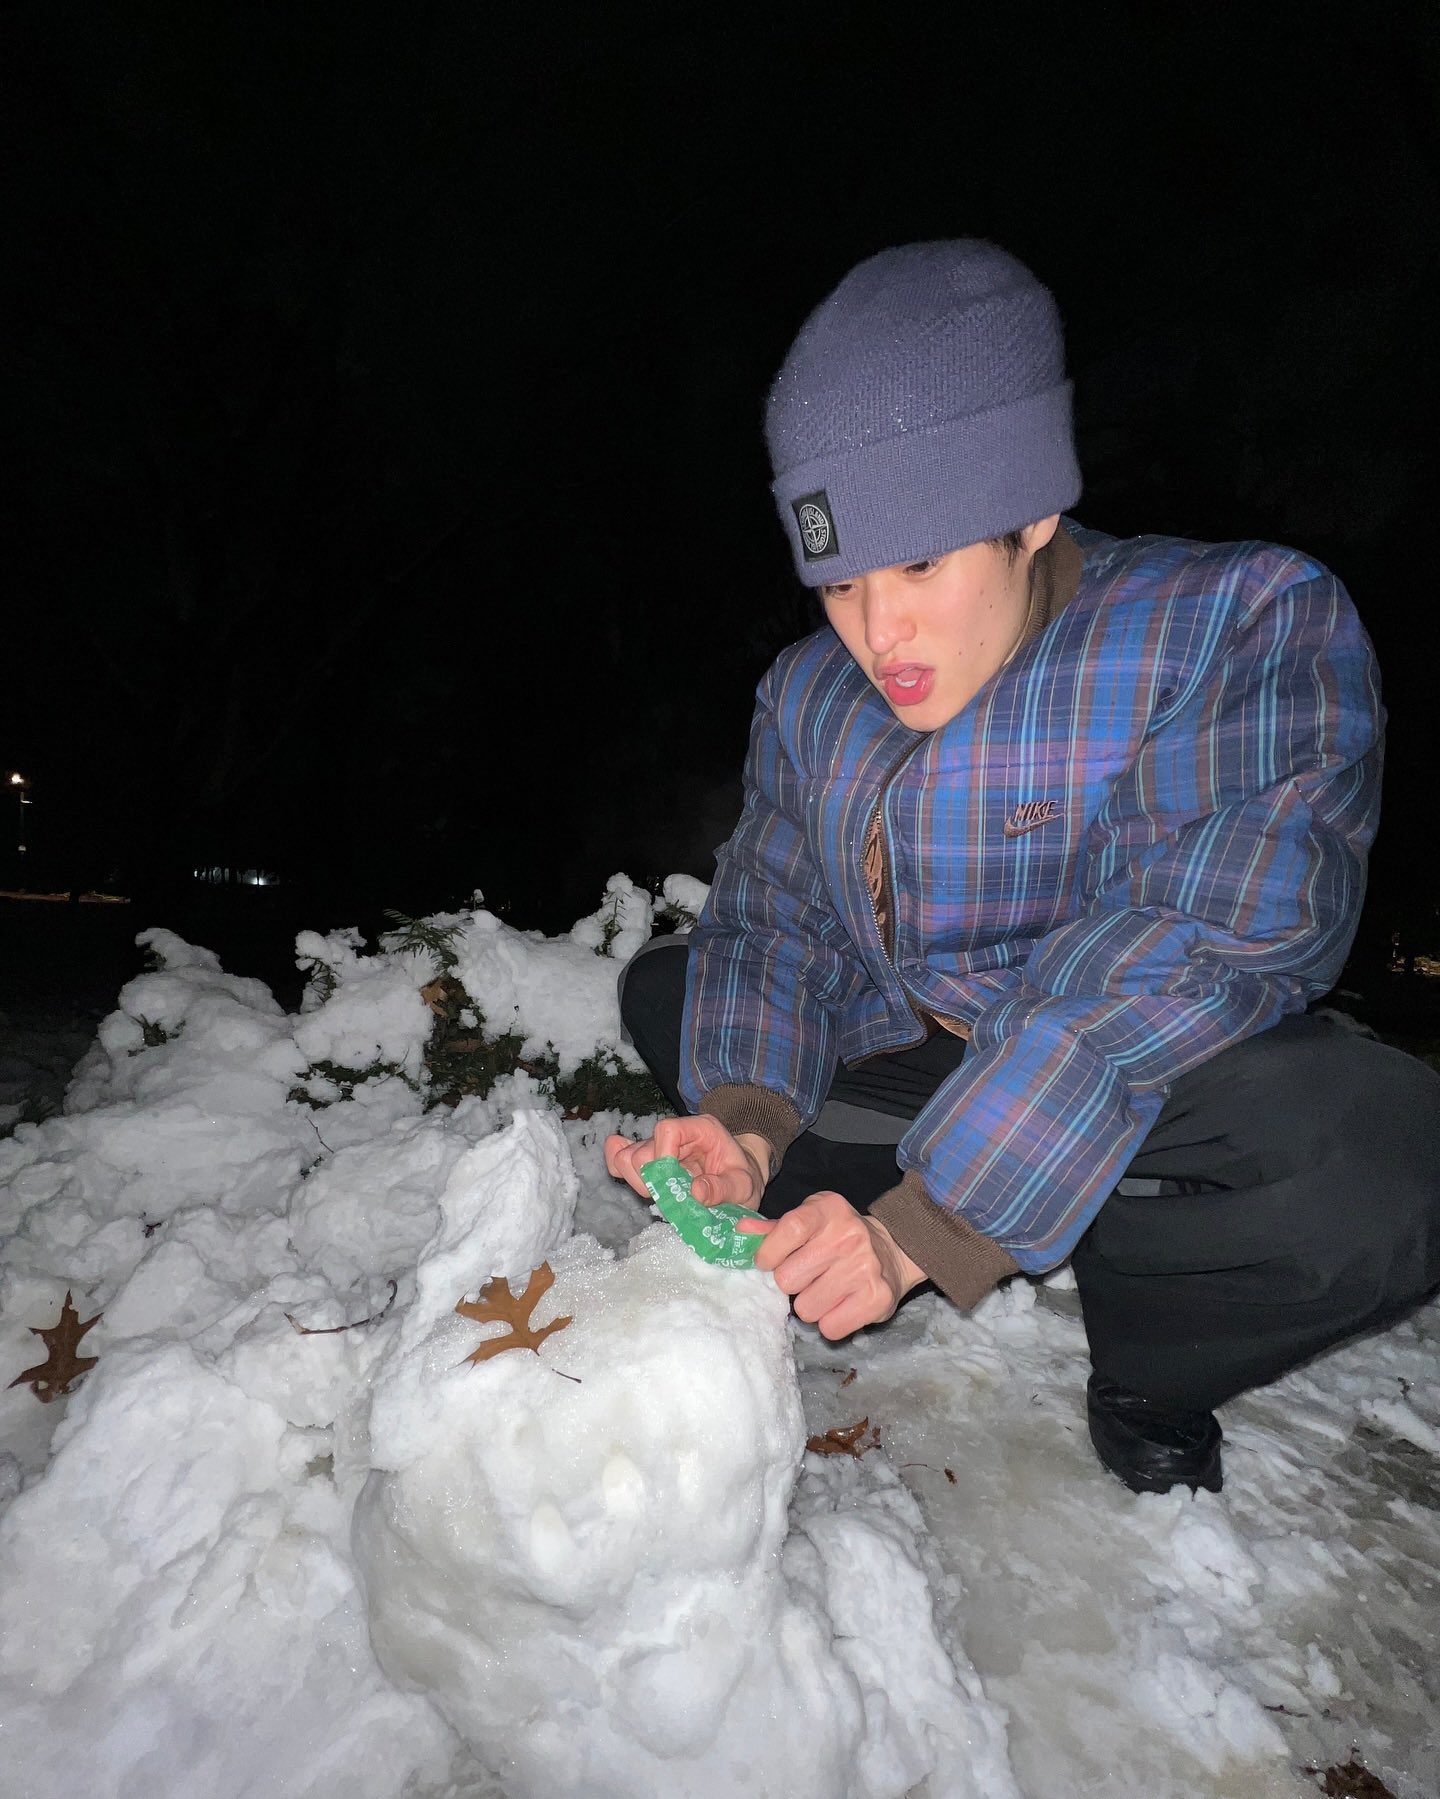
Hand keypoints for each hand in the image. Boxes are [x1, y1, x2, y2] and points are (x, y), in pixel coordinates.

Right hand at [604, 1114, 769, 1211]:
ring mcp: (659, 1148)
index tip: (673, 1184)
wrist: (740, 1181)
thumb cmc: (743, 1179)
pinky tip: (635, 1184)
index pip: (666, 1130)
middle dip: (650, 1179)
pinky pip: (621, 1161)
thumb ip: (723, 1188)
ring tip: (660, 1197)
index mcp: (700, 1129)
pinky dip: (623, 1173)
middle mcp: (676, 1134)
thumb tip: (695, 1192)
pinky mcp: (649, 1163)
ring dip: (637, 1182)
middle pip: (641, 1149)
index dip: (663, 1157)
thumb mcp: (744, 1185)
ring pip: (626, 1157)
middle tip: (669, 1198)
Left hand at [737, 1191, 926, 1338]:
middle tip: (807, 1276)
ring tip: (826, 1289)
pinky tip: (840, 1304)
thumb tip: (740, 1230)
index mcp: (828, 1210)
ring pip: (806, 1309)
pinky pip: (830, 1328)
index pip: (788, 1230)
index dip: (769, 1253)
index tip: (767, 1262)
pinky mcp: (877, 1300)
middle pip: (788, 1279)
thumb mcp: (810, 1220)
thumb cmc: (839, 1236)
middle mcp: (849, 1237)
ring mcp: (865, 1269)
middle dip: (791, 1283)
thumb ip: (774, 1228)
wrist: (894, 1251)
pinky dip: (830, 1322)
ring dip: (810, 1305)